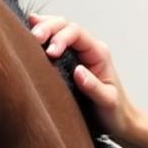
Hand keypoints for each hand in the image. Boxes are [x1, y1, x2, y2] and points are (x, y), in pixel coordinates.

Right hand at [27, 14, 139, 145]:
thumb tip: (78, 71)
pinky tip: (29, 32)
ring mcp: (79, 53)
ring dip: (43, 27)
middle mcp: (89, 49)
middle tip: (33, 38)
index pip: (76, 33)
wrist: (120, 122)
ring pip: (59, 29)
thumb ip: (94, 87)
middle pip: (65, 26)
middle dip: (48, 27)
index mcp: (98, 53)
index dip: (60, 38)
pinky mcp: (70, 61)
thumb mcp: (108, 102)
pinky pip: (55, 41)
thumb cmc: (115, 113)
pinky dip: (43, 35)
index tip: (50, 53)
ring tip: (27, 30)